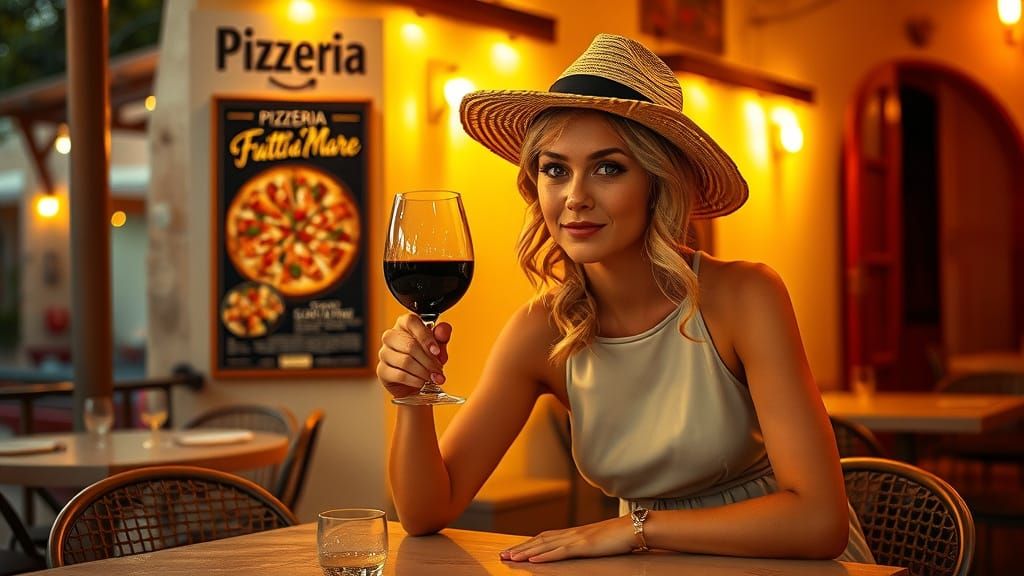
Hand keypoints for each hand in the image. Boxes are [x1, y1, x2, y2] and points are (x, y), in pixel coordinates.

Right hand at [376, 314, 450, 398]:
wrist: (418, 384)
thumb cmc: (426, 359)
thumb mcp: (438, 347)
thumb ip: (442, 336)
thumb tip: (443, 330)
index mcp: (404, 324)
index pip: (411, 322)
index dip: (425, 337)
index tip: (437, 351)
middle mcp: (391, 336)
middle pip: (409, 345)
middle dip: (428, 360)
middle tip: (438, 369)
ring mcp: (384, 353)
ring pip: (405, 361)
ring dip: (423, 372)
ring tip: (433, 378)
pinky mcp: (382, 371)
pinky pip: (400, 375)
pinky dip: (415, 380)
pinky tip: (422, 382)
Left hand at [499, 516, 635, 562]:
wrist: (635, 527)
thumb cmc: (620, 535)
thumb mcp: (598, 541)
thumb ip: (585, 544)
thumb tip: (577, 550)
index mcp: (574, 532)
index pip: (544, 538)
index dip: (527, 544)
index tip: (513, 550)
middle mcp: (571, 533)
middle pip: (539, 541)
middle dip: (520, 549)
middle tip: (503, 556)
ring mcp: (576, 539)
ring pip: (545, 546)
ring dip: (526, 553)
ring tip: (511, 558)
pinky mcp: (584, 546)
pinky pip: (560, 552)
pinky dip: (544, 557)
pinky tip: (533, 561)